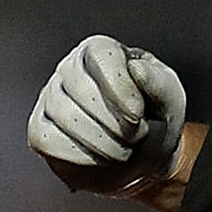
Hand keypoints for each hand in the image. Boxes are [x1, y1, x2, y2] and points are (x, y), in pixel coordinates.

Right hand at [29, 35, 185, 194]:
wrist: (144, 159)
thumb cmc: (154, 121)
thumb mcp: (170, 99)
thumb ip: (159, 82)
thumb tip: (137, 69)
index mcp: (103, 52)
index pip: (102, 56)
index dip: (119, 87)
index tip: (137, 115)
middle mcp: (71, 69)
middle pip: (81, 89)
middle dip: (114, 123)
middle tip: (135, 135)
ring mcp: (51, 98)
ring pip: (65, 116)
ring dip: (101, 142)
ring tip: (122, 149)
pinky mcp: (41, 129)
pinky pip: (47, 139)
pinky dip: (78, 155)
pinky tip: (98, 157)